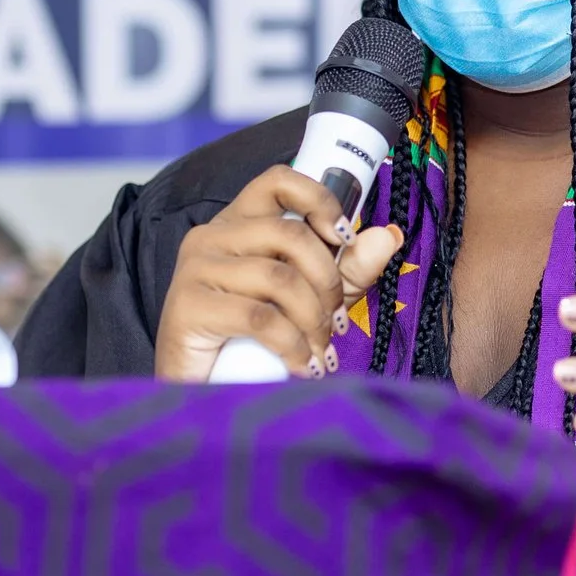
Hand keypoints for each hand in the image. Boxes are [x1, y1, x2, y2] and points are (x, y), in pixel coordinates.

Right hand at [154, 166, 404, 381]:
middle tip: (336, 322)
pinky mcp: (187, 306)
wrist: (202, 393)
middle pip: (289, 234)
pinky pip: (260, 318)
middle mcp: (212, 236)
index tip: (345, 236)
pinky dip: (294, 345)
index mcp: (239, 224)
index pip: (279, 181)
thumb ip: (348, 268)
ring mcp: (195, 269)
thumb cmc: (254, 342)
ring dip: (313, 320)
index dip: (320, 200)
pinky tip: (303, 365)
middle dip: (328, 281)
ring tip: (321, 351)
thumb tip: (388, 236)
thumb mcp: (312, 299)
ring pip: (278, 278)